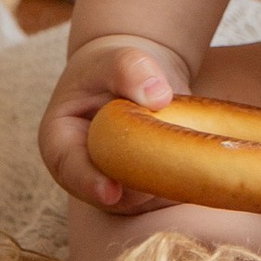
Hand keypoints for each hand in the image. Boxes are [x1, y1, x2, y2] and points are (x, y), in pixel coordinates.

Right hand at [39, 29, 191, 212]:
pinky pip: (163, 197)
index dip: (89, 182)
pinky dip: (181, 183)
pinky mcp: (143, 191)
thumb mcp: (113, 58)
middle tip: (167, 169)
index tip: (111, 191)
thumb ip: (128, 69)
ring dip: (164, 187)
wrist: (131, 79)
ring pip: (140, 203)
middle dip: (136, 190)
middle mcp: (84, 172)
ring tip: (187, 156)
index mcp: (61, 142)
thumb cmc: (111, 68)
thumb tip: (159, 96)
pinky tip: (199, 163)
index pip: (70, 167)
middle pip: (107, 196)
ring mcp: (114, 186)